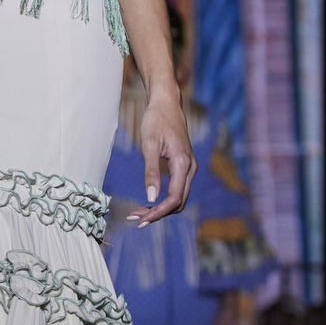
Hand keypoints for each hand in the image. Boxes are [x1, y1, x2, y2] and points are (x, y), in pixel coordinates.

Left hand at [132, 91, 195, 224]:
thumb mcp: (149, 145)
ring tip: (138, 213)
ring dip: (161, 208)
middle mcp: (190, 168)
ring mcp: (189, 167)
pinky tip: (148, 202)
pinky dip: (164, 199)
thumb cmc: (156, 120)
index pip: (174, 198)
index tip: (141, 220)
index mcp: (183, 163)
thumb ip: (151, 171)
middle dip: (158, 213)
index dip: (158, 212)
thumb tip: (151, 197)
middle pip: (178, 202)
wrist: (166, 104)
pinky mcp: (184, 166)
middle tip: (135, 219)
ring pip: (179, 197)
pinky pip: (177, 189)